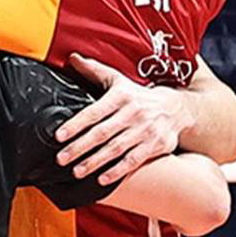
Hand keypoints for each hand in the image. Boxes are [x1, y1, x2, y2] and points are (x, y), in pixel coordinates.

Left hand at [54, 53, 195, 184]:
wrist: (176, 108)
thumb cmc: (138, 95)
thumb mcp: (118, 80)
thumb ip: (94, 70)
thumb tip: (72, 58)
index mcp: (121, 96)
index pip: (93, 112)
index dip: (75, 124)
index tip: (59, 136)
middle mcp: (133, 113)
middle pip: (102, 133)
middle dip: (80, 147)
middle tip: (61, 158)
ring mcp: (145, 130)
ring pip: (116, 148)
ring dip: (95, 162)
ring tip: (76, 171)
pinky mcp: (155, 145)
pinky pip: (134, 160)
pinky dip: (118, 171)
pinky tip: (102, 179)